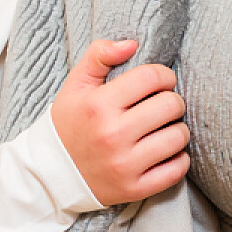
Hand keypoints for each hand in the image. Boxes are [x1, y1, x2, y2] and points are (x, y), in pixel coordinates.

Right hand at [51, 38, 190, 205]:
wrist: (51, 174)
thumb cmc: (70, 124)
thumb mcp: (76, 84)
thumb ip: (100, 55)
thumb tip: (133, 43)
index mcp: (99, 105)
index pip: (151, 77)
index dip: (164, 75)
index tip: (161, 82)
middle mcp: (112, 135)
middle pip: (170, 105)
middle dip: (173, 101)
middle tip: (163, 105)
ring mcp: (124, 165)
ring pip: (178, 137)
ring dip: (178, 129)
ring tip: (164, 128)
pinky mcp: (134, 189)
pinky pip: (177, 170)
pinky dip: (179, 158)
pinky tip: (166, 151)